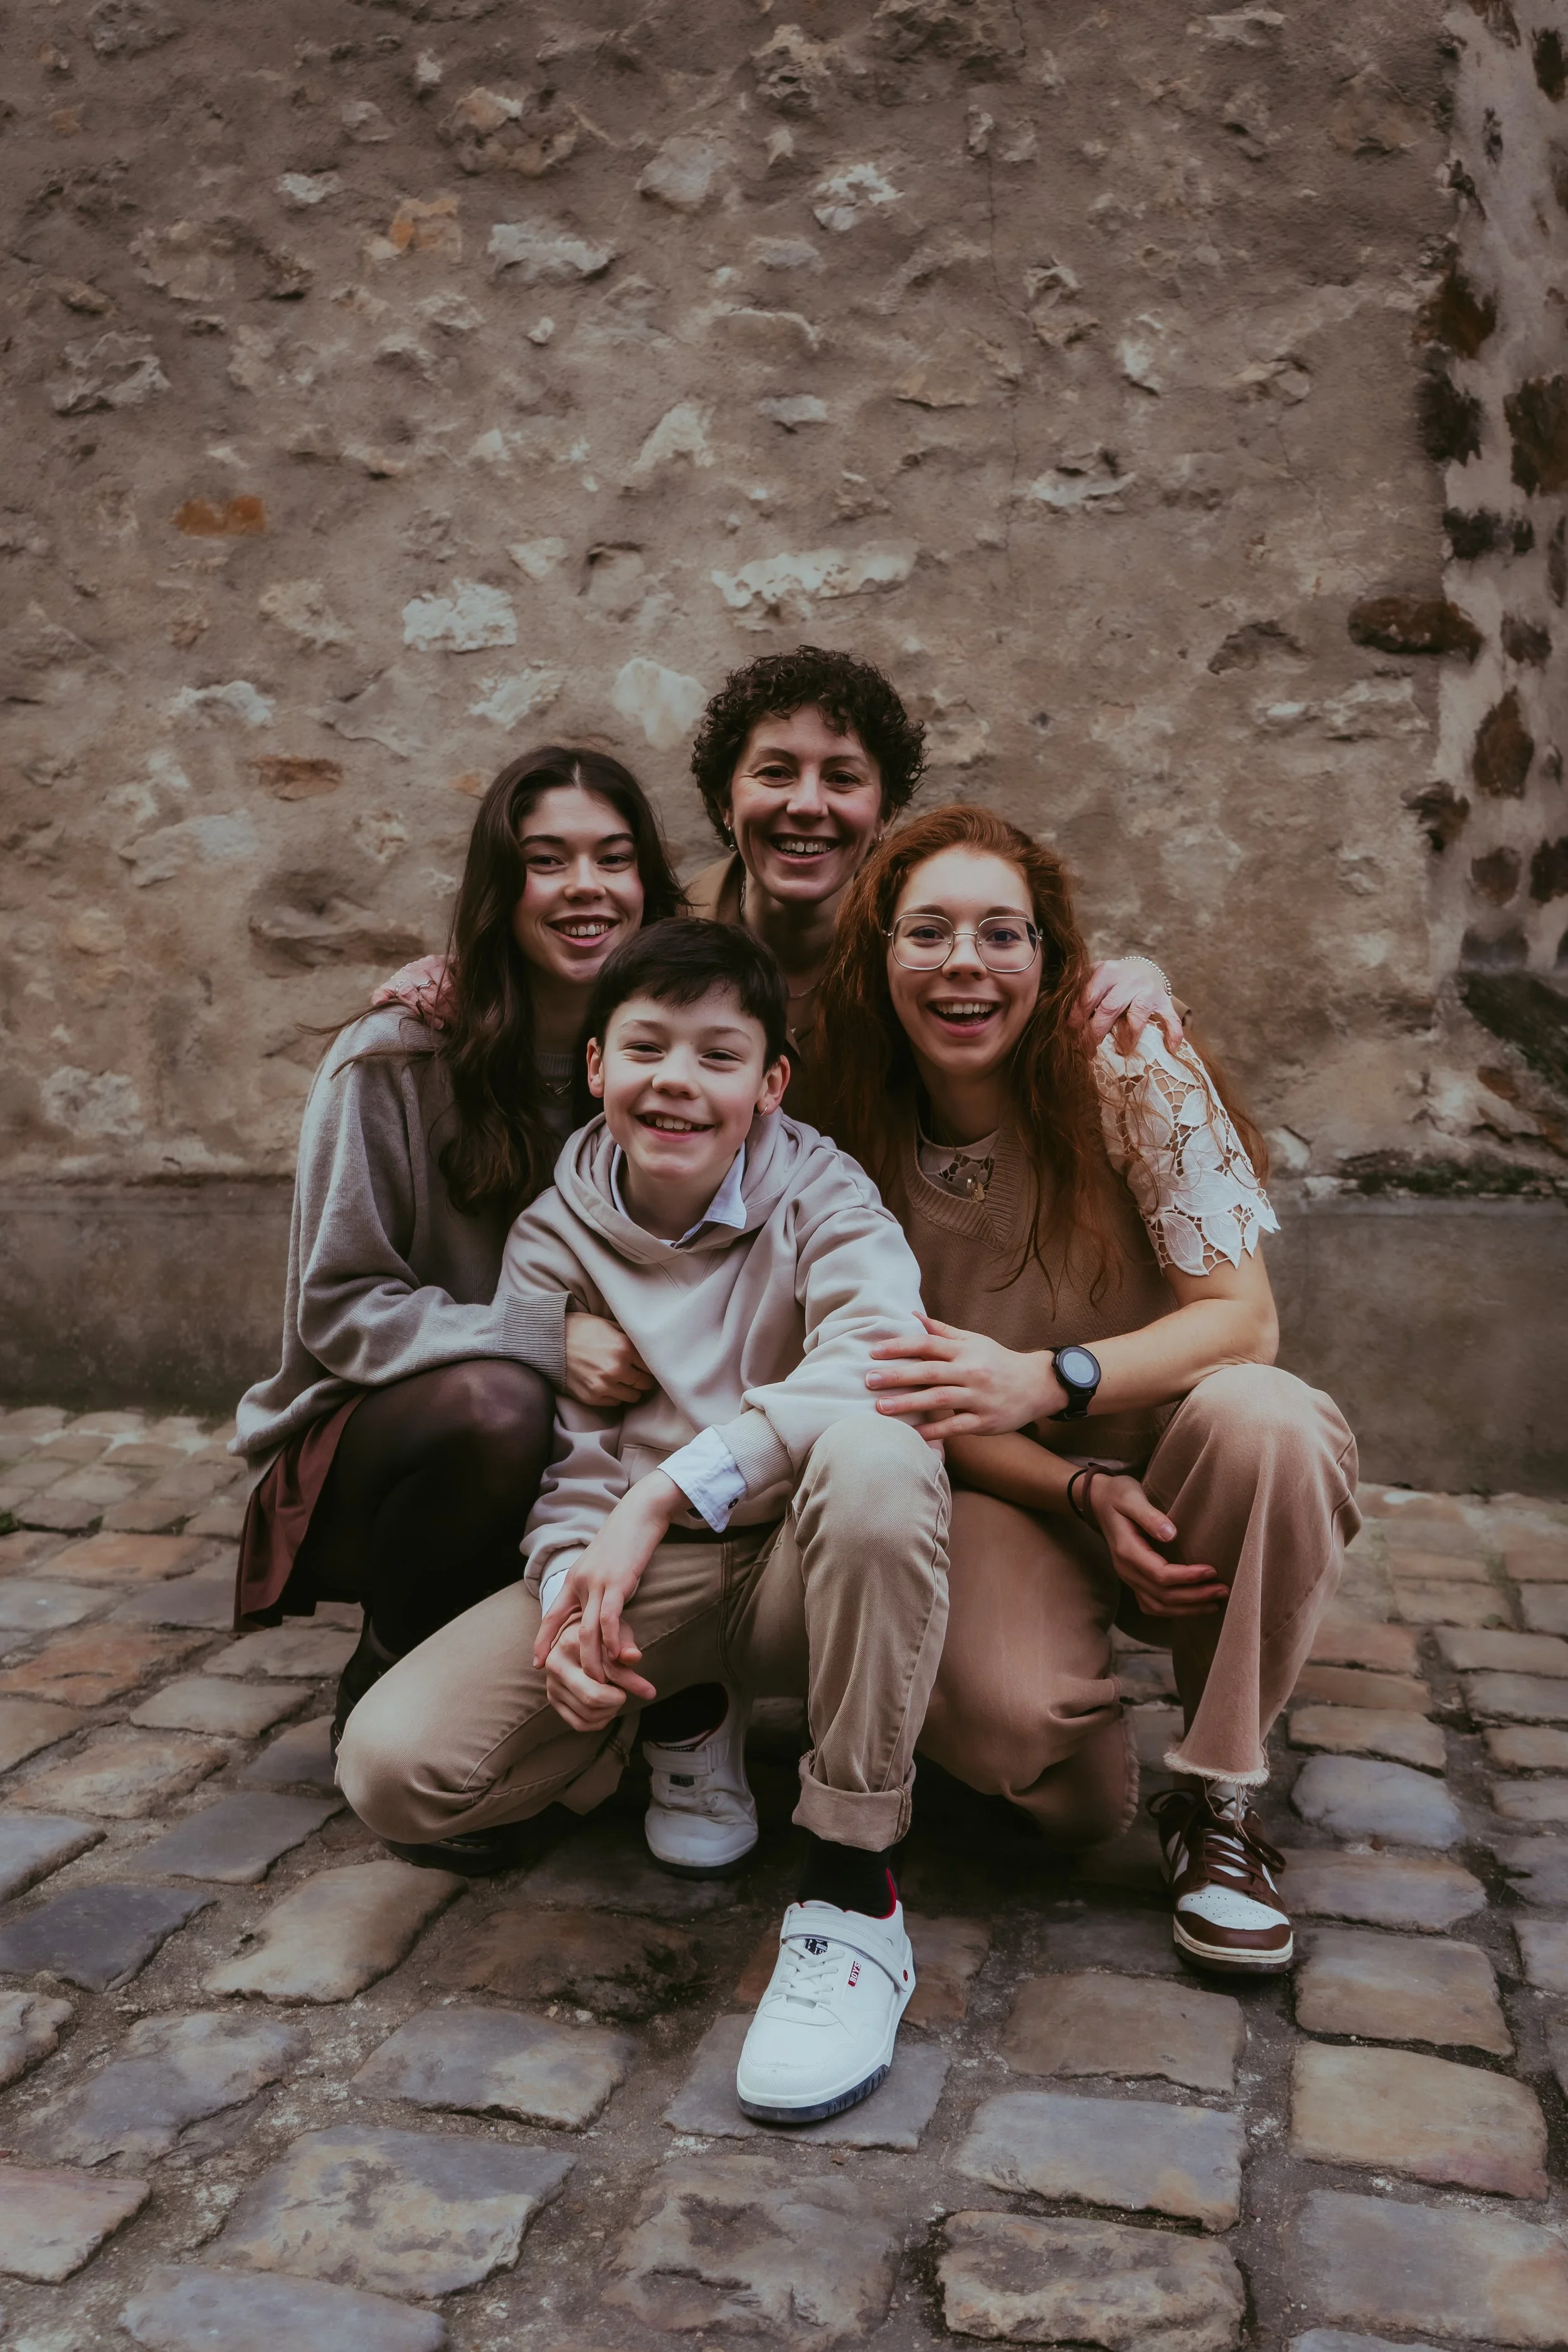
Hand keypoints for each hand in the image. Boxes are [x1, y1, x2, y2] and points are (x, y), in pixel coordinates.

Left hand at [533, 1469, 681, 1680]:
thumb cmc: (625, 1540)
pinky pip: (610, 1619)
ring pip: (587, 1631)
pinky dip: (613, 1641)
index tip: (537, 1664)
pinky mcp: (618, 1582)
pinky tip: (619, 1658)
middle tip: (576, 1686)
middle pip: (568, 1631)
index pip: (551, 1616)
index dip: (543, 1641)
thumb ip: (597, 1587)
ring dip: (593, 1660)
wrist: (640, 1512)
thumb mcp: (603, 1565)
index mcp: (574, 1578)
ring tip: (598, 1682)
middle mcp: (580, 1582)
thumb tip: (598, 1608)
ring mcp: (597, 1582)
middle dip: (571, 1661)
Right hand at [543, 1617, 656, 1731]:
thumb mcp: (616, 1632)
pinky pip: (579, 1723)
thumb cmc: (601, 1634)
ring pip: (588, 1713)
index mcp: (571, 1643)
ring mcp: (552, 1684)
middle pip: (593, 1697)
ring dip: (609, 1711)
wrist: (575, 1635)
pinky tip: (606, 1710)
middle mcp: (556, 1665)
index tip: (650, 1692)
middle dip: (616, 1700)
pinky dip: (598, 1722)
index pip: (607, 1671)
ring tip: (616, 1697)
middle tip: (624, 1694)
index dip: (632, 1683)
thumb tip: (635, 1657)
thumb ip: (625, 1646)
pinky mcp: (552, 1699)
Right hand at [563, 1312, 654, 1408]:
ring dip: (631, 1389)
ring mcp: (604, 1385)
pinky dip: (616, 1395)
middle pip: (644, 1383)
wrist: (549, 1341)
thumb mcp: (608, 1324)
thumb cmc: (580, 1328)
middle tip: (638, 1374)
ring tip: (625, 1382)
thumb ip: (628, 1337)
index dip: (651, 1365)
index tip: (648, 1365)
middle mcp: (616, 1369)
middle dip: (643, 1379)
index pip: (651, 1365)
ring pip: (633, 1396)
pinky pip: (615, 1402)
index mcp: (624, 1348)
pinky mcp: (592, 1397)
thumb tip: (645, 1346)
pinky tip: (610, 1385)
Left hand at [866, 1314, 1062, 1440]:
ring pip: (939, 1399)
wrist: (1037, 1385)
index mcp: (965, 1350)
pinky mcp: (985, 1421)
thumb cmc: (998, 1361)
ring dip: (908, 1403)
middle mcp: (971, 1371)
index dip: (900, 1346)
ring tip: (880, 1407)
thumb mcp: (973, 1341)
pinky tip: (912, 1434)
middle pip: (929, 1371)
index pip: (927, 1344)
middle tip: (868, 1380)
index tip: (873, 1352)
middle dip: (897, 1375)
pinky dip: (934, 1431)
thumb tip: (912, 1316)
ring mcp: (978, 1397)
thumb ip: (942, 1332)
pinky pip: (956, 1426)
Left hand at [1076, 957, 1181, 1051]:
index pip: (1088, 996)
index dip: (1077, 1018)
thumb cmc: (1112, 980)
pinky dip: (1173, 1033)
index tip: (1070, 1034)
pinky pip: (1170, 1018)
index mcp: (1105, 972)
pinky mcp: (1165, 1002)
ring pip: (1138, 1014)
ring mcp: (1148, 991)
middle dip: (1097, 1032)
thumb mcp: (1094, 978)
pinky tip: (1170, 1048)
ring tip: (1121, 1051)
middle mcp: (1127, 979)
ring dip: (1129, 1036)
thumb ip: (1079, 991)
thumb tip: (1057, 1017)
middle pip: (1109, 1008)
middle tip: (1088, 1051)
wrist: (1144, 969)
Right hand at [1085, 1472, 1228, 1617]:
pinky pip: (1152, 1605)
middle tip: (1223, 1590)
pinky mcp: (1133, 1579)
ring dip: (1187, 1608)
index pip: (1161, 1575)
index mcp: (1127, 1551)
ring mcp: (1128, 1577)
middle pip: (1163, 1596)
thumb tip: (1172, 1534)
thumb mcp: (1130, 1497)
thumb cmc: (1117, 1495)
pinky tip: (1192, 1606)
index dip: (1188, 1577)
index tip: (1212, 1570)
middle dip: (1195, 1596)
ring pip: (1158, 1606)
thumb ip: (1150, 1516)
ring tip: (1214, 1602)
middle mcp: (1126, 1570)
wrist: (1097, 1501)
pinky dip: (1173, 1610)